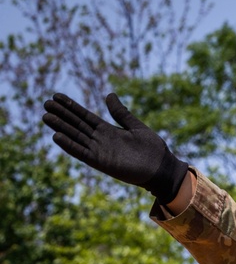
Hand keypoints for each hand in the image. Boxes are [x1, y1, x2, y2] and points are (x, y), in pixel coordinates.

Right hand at [42, 93, 187, 201]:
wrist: (162, 168)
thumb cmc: (153, 149)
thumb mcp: (135, 126)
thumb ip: (121, 113)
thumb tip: (109, 95)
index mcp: (109, 130)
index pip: (85, 116)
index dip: (71, 107)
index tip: (56, 96)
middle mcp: (101, 140)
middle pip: (77, 125)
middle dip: (62, 115)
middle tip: (45, 103)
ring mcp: (100, 151)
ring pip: (76, 137)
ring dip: (61, 128)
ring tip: (46, 117)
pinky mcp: (101, 163)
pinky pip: (82, 153)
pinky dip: (70, 145)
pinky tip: (57, 136)